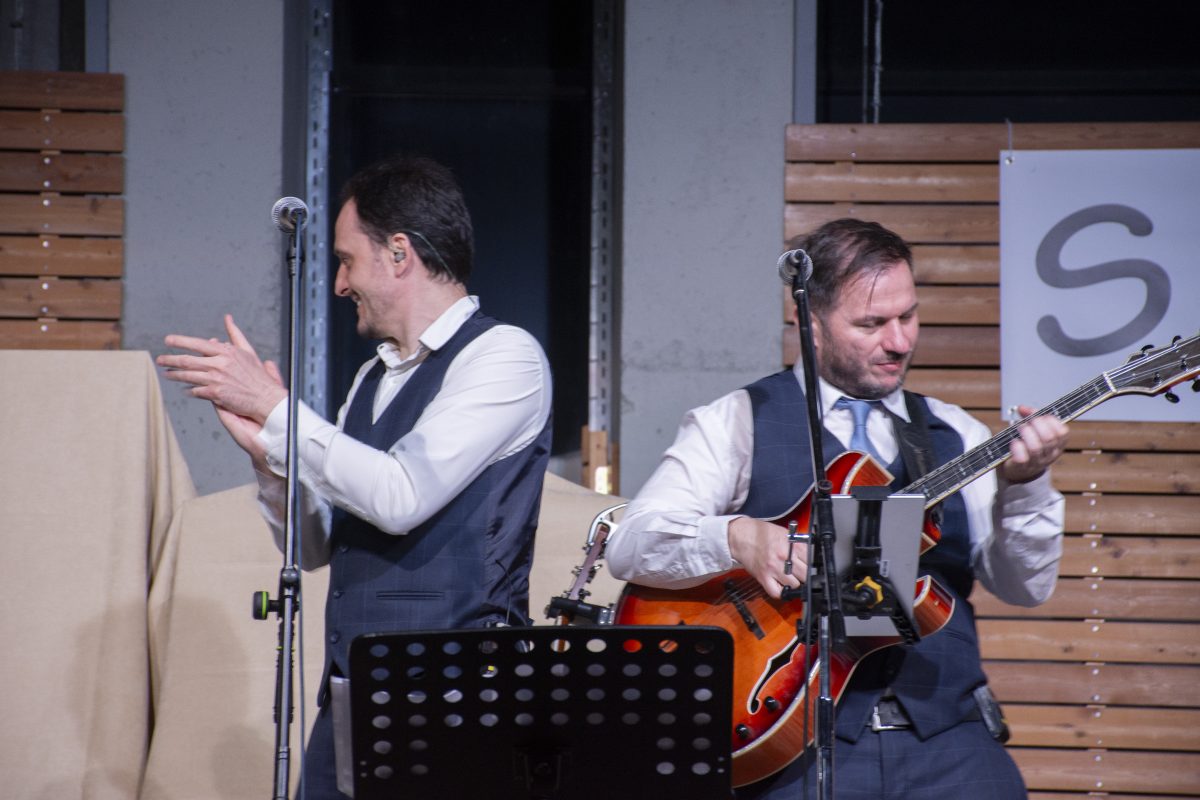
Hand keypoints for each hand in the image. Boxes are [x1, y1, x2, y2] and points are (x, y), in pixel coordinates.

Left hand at [157, 314, 286, 423]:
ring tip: (166, 373)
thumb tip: (228, 318)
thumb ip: (234, 333)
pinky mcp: (215, 394)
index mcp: (226, 352)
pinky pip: (196, 391)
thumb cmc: (257, 375)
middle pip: (188, 360)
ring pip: (188, 376)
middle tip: (160, 359)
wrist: (265, 397)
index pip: (198, 344)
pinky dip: (189, 390)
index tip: (168, 340)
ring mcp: (216, 380)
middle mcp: (219, 365)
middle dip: (170, 359)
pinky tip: (184, 389)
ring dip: (174, 375)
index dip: (180, 341)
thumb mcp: (247, 350)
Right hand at [728, 516, 804, 598]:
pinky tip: (781, 586)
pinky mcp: (763, 577)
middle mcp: (784, 557)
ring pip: (794, 585)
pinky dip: (781, 592)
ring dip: (794, 583)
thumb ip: (798, 544)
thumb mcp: (785, 533)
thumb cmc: (761, 533)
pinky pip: (777, 592)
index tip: (811, 567)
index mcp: (792, 545)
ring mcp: (773, 568)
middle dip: (805, 575)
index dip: (812, 565)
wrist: (740, 536)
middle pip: (805, 575)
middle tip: (801, 573)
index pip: (811, 560)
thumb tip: (811, 554)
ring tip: (790, 578)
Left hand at [1000, 404, 1068, 483]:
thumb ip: (1031, 416)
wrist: (1019, 470)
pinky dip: (1017, 447)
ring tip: (1019, 429)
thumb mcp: (1035, 431)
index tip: (1038, 415)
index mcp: (1058, 444)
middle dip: (1036, 424)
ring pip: (1036, 447)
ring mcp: (1037, 462)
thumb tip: (1022, 408)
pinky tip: (1014, 442)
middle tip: (1027, 422)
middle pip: (1049, 438)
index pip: (1062, 432)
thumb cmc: (1028, 446)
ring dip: (1026, 434)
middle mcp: (1050, 454)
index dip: (1050, 420)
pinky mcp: (1023, 467)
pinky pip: (1022, 458)